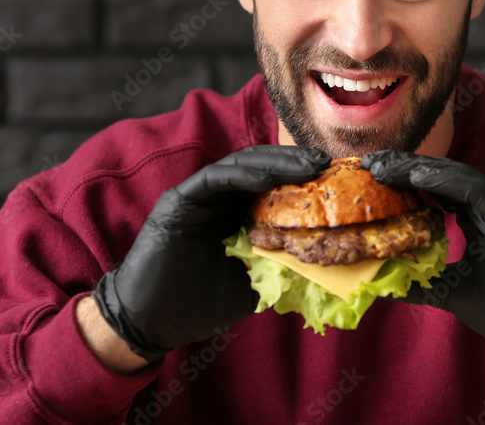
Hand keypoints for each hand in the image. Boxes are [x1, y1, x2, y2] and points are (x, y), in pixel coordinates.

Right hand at [92, 145, 330, 361]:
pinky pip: (216, 178)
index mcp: (235, 216)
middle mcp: (218, 200)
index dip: (301, 178)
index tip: (332, 177)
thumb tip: (319, 264)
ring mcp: (198, 197)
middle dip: (293, 162)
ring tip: (305, 165)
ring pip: (240, 166)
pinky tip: (268, 176)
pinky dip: (242, 174)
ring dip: (274, 162)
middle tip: (324, 161)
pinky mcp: (180, 199)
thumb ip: (277, 270)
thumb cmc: (197, 307)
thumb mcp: (251, 287)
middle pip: (260, 167)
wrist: (151, 322)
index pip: (272, 185)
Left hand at [362, 151, 484, 397]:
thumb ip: (421, 282)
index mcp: (481, 219)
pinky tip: (417, 176)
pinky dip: (447, 182)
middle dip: (405, 167)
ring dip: (419, 169)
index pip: (438, 190)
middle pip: (443, 177)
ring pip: (457, 177)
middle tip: (369, 162)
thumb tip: (379, 281)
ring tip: (386, 167)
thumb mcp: (453, 292)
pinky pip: (477, 191)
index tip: (370, 175)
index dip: (405, 180)